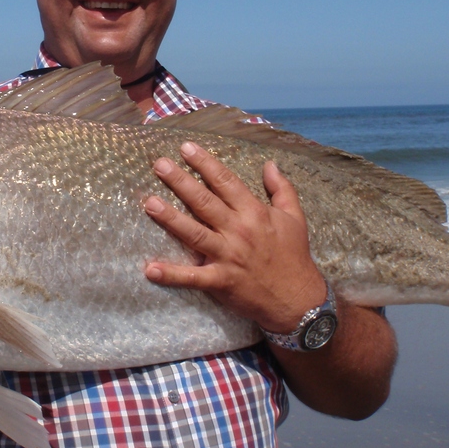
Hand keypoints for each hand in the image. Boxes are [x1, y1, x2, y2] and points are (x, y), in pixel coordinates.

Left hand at [142, 141, 325, 333]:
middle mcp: (238, 230)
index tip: (186, 148)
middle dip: (181, 181)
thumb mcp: (295, 217)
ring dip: (170, 218)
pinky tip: (150, 269)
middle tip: (159, 164)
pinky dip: (172, 274)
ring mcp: (228, 256)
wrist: (298, 299)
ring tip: (149, 203)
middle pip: (204, 202)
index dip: (205, 163)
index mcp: (254, 212)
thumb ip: (282, 188)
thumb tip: (269, 164)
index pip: (225, 181)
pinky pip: (193, 277)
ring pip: (194, 233)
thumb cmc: (294, 256)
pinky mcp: (221, 280)